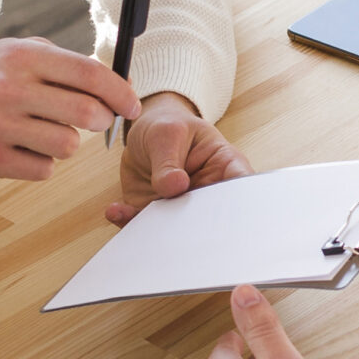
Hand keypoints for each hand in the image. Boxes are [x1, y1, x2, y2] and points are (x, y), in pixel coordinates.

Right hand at [0, 39, 140, 180]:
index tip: (132, 106)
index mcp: (22, 56)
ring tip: (44, 133)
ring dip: (67, 144)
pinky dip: (42, 164)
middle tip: (96, 122)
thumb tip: (121, 84)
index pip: (89, 73)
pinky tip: (21, 150)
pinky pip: (44, 170)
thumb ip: (65, 64)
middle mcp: (9, 87)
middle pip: (86, 112)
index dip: (120, 92)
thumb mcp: (15, 55)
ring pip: (68, 145)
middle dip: (101, 121)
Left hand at [107, 93, 250, 224]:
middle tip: (173, 225)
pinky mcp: (156, 216)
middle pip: (212, 219)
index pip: (242, 188)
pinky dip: (129, 222)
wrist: (145, 135)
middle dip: (195, 229)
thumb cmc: (169, 127)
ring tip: (132, 214)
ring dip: (156, 229)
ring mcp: (182, 209)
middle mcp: (208, 194)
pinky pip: (145, 227)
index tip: (223, 215)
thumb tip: (175, 186)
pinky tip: (116, 211)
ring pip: (177, 231)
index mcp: (226, 168)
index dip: (240, 206)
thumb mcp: (168, 133)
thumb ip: (169, 160)